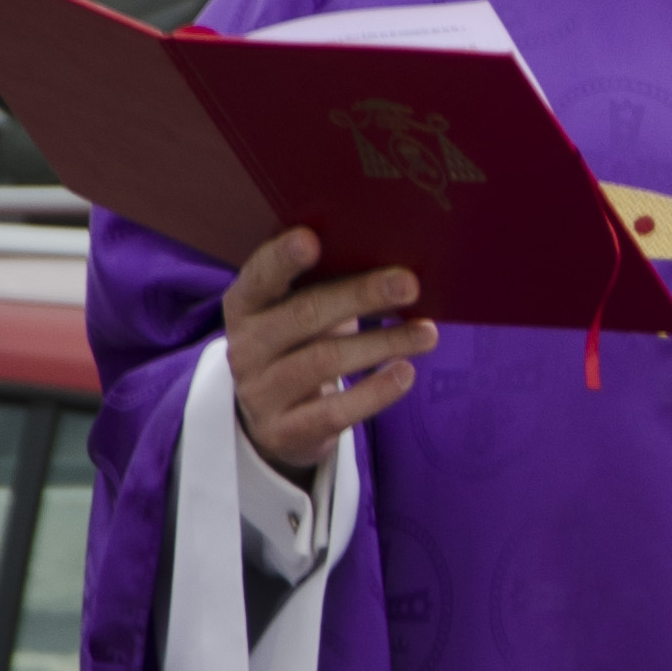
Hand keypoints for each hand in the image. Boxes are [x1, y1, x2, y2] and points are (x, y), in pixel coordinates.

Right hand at [225, 225, 436, 475]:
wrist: (277, 421)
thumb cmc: (301, 345)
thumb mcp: (301, 313)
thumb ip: (327, 285)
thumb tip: (395, 265)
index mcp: (245, 306)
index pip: (258, 277)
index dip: (281, 258)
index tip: (311, 239)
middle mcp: (245, 347)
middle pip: (303, 315)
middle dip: (359, 296)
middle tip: (408, 284)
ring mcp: (261, 393)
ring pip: (323, 362)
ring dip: (382, 343)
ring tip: (426, 333)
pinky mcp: (285, 431)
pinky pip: (334, 411)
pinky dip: (375, 392)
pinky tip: (405, 373)